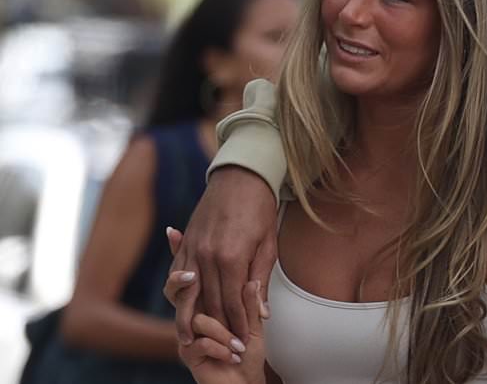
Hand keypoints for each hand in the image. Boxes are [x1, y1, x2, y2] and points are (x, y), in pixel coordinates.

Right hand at [167, 167, 276, 342]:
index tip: (244, 343)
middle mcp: (207, 256)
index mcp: (231, 258)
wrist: (240, 178)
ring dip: (188, 317)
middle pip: (209, 302)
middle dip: (218, 327)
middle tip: (224, 349)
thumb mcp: (268, 245)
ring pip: (187, 292)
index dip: (238, 325)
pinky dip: (177, 292)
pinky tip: (178, 305)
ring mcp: (192, 249)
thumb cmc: (260, 210)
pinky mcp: (185, 243)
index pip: (232, 302)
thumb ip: (261, 280)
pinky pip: (176, 274)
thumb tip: (261, 314)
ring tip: (188, 338)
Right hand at [169, 274, 267, 383]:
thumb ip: (250, 305)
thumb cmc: (249, 355)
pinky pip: (200, 343)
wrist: (245, 383)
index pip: (207, 288)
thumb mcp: (254, 326)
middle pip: (197, 300)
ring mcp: (189, 334)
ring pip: (199, 321)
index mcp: (211, 306)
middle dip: (225, 310)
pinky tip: (232, 357)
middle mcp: (197, 317)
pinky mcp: (187, 353)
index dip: (215, 286)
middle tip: (240, 325)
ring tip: (239, 346)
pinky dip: (221, 350)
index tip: (234, 285)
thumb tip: (252, 281)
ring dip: (224, 334)